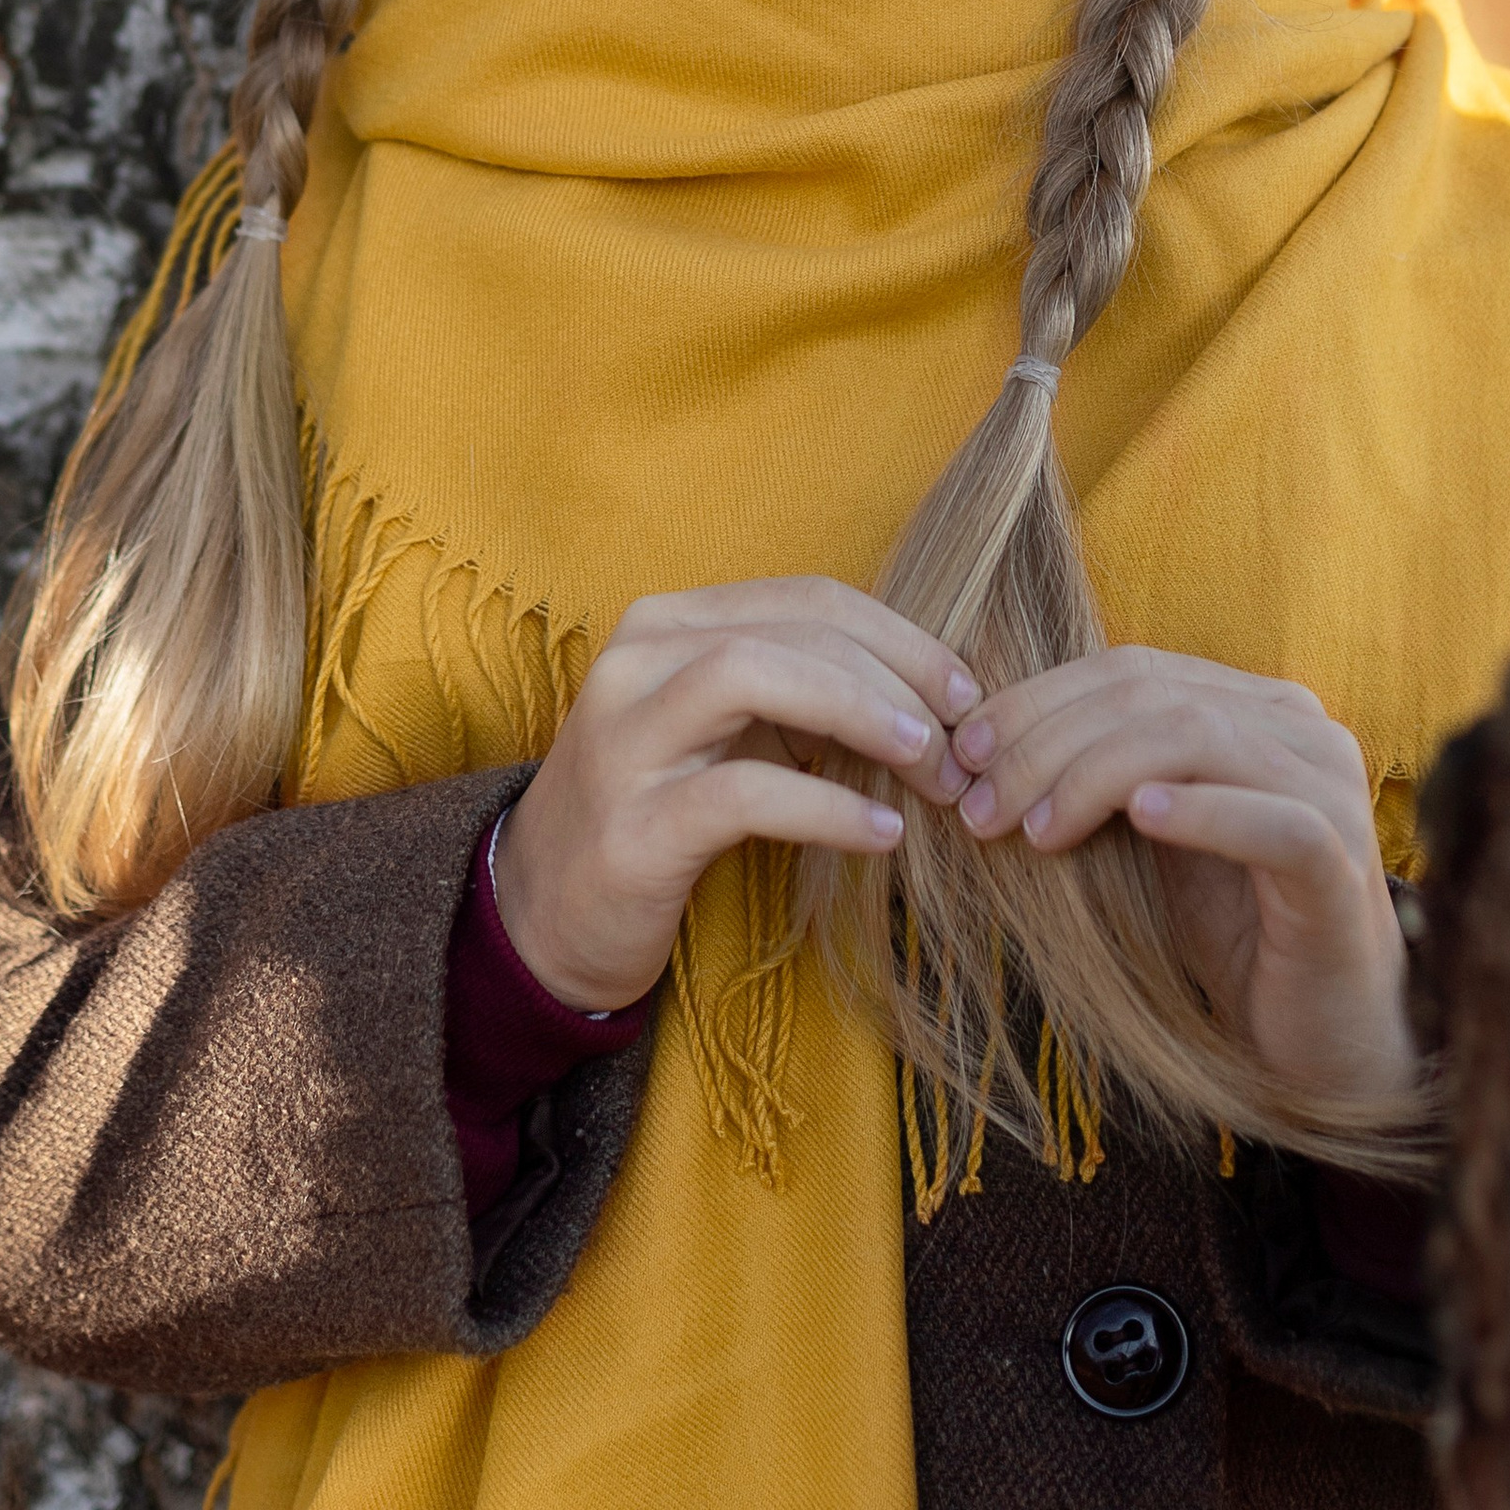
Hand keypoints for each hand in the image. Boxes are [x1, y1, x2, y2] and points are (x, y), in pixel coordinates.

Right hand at [494, 577, 977, 1011]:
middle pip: (793, 629)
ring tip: (927, 766)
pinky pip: (745, 792)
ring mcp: (624, 739)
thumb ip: (799, 697)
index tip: (965, 692)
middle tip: (959, 747)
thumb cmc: (658, 811)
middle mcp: (635, 661)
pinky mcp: (633, 825)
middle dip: (898, 680)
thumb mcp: (725, 733)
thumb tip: (929, 699)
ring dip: (863, 715)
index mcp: (666, 625)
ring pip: (754, 675)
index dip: (900, 636)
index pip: (806, 596)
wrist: (544, 913)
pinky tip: (881, 834)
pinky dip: (828, 808)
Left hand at [936, 648, 1414, 1110]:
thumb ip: (1104, 774)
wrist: (1324, 1034)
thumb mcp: (1154, 836)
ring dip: (1094, 776)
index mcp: (1260, 707)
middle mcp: (1305, 730)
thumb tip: (981, 741)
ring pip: (1198, 739)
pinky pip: (1272, 819)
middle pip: (1154, 698)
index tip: (962, 751)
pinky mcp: (1343, 864)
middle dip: (1047, 742)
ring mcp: (1333, 792)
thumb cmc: (1233, 928)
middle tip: (978, 801)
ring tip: (1031, 828)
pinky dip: (1198, 811)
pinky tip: (1138, 819)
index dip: (1038, 701)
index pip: (1133, 671)